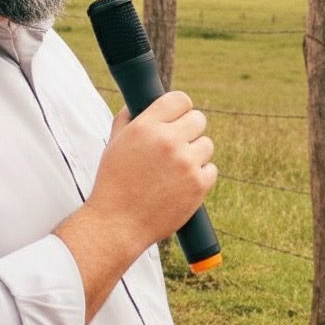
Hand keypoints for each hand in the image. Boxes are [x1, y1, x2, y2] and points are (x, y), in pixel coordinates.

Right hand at [56, 91, 216, 318]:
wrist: (117, 224)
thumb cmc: (113, 183)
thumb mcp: (114, 144)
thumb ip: (128, 118)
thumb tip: (140, 103)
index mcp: (147, 126)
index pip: (180, 99)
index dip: (180, 108)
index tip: (178, 117)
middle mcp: (168, 141)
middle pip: (199, 119)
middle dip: (190, 130)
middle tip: (179, 144)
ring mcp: (186, 163)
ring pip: (207, 144)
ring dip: (196, 154)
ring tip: (176, 168)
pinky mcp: (199, 185)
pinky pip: (211, 169)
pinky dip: (200, 176)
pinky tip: (182, 184)